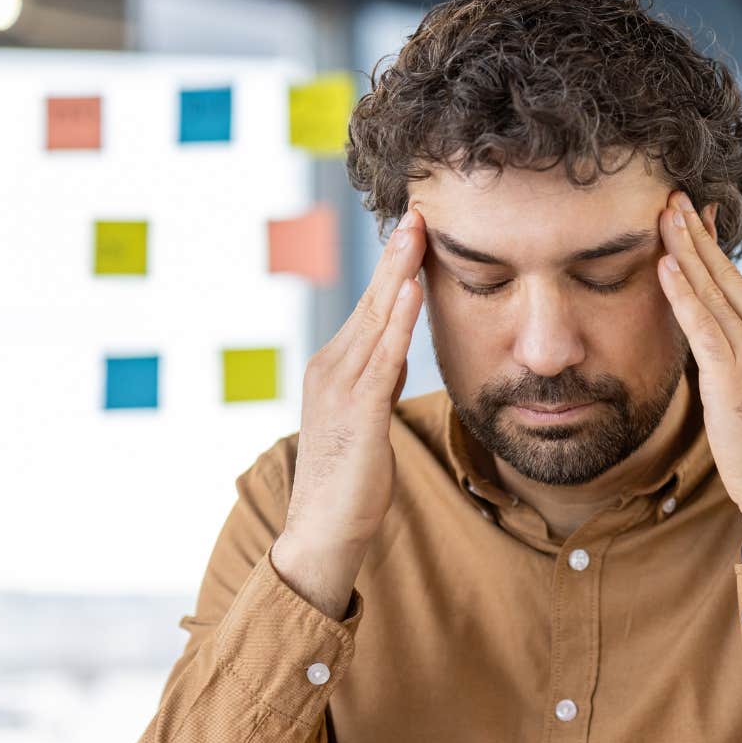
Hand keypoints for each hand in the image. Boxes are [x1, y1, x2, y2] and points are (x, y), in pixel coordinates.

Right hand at [271, 207, 425, 618]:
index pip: (372, 308)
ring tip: (419, 232)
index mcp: (335, 368)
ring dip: (399, 273)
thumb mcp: (368, 420)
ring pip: (376, 319)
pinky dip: (399, 321)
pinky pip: (382, 357)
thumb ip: (379, 383)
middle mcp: (331, 368)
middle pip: (372, 301)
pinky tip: (415, 289)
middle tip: (419, 209)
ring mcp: (340, 388)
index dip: (394, 267)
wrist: (321, 534)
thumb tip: (397, 354)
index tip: (416, 228)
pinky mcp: (356, 413)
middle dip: (396, 255)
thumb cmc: (350, 483)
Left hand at [656, 191, 741, 542]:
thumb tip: (711, 331)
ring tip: (661, 216)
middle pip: (727, 275)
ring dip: (684, 250)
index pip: (740, 282)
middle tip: (670, 198)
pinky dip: (682, 293)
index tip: (692, 216)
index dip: (711, 246)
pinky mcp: (736, 378)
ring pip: (714, 292)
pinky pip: (703, 326)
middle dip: (695, 234)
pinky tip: (664, 266)